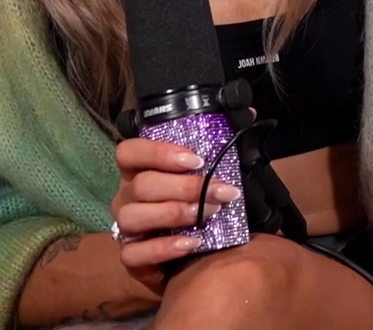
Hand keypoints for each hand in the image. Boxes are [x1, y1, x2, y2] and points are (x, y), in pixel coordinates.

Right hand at [111, 137, 239, 292]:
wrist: (199, 256)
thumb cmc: (199, 207)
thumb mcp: (207, 176)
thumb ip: (222, 146)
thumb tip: (247, 112)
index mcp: (140, 171)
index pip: (129, 151)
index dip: (158, 152)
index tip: (196, 159)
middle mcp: (127, 197)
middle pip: (142, 185)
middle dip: (186, 186)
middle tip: (221, 191)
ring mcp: (125, 228)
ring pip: (134, 216)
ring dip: (176, 212)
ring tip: (209, 214)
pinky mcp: (130, 260)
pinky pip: (135, 254)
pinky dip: (165, 247)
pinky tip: (192, 243)